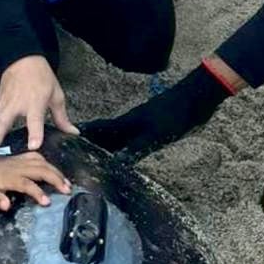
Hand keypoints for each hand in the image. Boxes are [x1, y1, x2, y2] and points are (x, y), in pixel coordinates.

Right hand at [0, 56, 79, 149]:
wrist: (22, 58)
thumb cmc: (41, 77)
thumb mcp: (56, 95)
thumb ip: (62, 117)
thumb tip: (73, 133)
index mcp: (34, 103)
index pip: (35, 120)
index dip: (35, 133)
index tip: (33, 146)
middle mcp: (16, 106)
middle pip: (3, 124)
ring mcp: (3, 106)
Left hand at [0, 152, 71, 210]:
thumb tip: (7, 206)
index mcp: (9, 177)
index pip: (27, 184)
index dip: (38, 193)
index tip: (47, 202)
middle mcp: (17, 167)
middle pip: (41, 170)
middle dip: (56, 179)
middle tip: (67, 190)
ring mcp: (19, 161)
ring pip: (41, 163)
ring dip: (55, 172)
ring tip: (66, 182)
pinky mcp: (19, 158)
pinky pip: (36, 157)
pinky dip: (47, 162)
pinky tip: (52, 169)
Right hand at [81, 65, 229, 162]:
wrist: (198, 98)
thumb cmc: (176, 114)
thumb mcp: (154, 135)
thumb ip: (135, 149)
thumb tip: (115, 165)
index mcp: (127, 123)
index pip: (99, 130)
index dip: (84, 135)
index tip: (65, 140)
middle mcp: (130, 124)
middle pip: (106, 135)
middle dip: (91, 144)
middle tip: (75, 154)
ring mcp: (142, 126)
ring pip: (118, 138)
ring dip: (106, 147)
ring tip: (94, 158)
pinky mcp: (153, 130)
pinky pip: (132, 141)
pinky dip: (124, 149)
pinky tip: (124, 156)